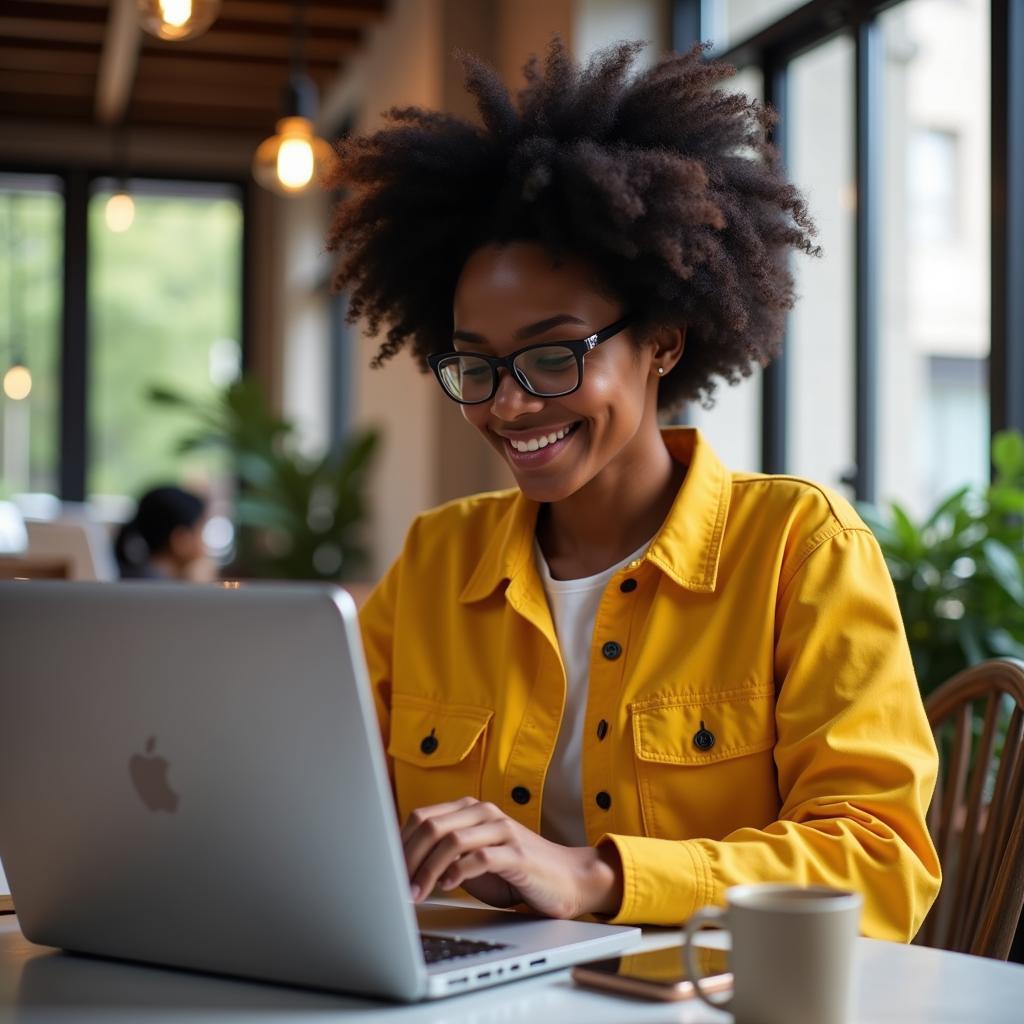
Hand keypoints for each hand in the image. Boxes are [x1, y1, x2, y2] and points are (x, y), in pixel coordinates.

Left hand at [401, 797, 622, 918]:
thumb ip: (444, 856)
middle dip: (407, 859)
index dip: (399, 845)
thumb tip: (399, 868)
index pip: (421, 817)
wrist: (568, 878)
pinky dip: (458, 872)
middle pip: (431, 826)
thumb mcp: (473, 861)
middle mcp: (484, 813)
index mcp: (469, 810)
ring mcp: (502, 830)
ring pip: (451, 840)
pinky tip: (448, 887)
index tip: (384, 871)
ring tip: (416, 893)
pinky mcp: (517, 853)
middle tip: (395, 888)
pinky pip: (480, 857)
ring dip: (427, 870)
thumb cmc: (516, 873)